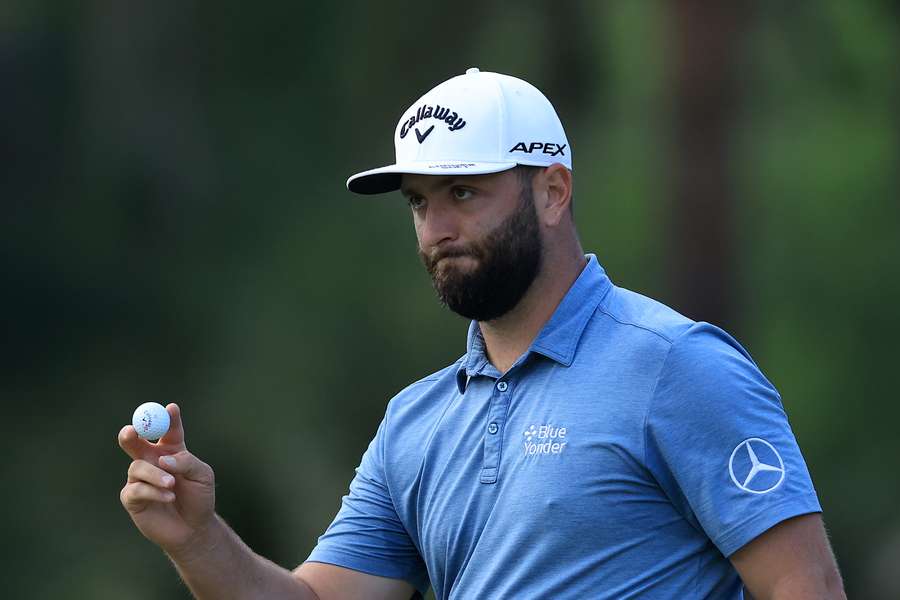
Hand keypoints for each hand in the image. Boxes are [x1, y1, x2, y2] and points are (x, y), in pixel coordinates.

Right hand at [118, 403, 215, 555]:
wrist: (195, 528)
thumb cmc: (200, 498)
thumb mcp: (202, 475)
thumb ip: (186, 462)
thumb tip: (163, 459)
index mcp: (171, 450)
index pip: (168, 430)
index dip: (169, 418)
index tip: (171, 408)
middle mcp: (152, 461)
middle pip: (136, 442)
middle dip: (131, 433)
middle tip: (130, 430)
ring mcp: (140, 479)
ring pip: (137, 467)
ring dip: (155, 474)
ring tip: (172, 485)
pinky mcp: (133, 498)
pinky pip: (136, 489)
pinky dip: (153, 491)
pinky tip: (168, 496)